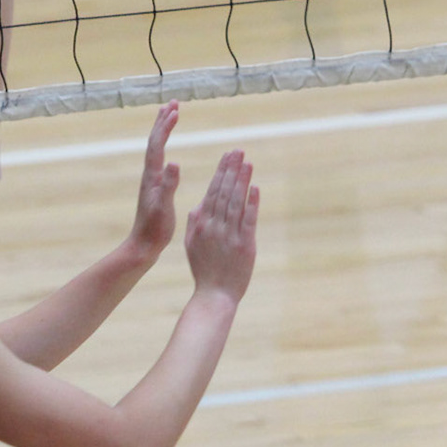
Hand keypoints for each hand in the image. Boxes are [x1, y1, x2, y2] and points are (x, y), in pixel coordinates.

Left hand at [128, 101, 181, 260]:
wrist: (143, 245)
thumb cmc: (154, 229)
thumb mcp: (163, 207)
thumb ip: (168, 185)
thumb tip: (174, 162)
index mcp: (152, 177)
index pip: (157, 145)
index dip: (165, 127)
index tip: (175, 110)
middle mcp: (150, 175)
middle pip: (155, 141)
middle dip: (163, 121)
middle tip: (173, 103)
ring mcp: (152, 181)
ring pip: (156, 149)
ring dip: (163, 131)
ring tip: (171, 117)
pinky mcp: (155, 187)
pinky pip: (160, 159)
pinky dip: (165, 147)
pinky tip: (169, 152)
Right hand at [185, 150, 258, 301]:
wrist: (214, 295)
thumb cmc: (204, 270)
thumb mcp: (192, 245)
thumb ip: (195, 223)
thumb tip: (199, 205)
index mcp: (202, 224)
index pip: (212, 192)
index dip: (220, 172)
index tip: (227, 156)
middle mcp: (214, 226)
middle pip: (223, 192)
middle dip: (231, 170)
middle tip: (238, 151)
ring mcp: (229, 235)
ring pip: (236, 202)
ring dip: (242, 181)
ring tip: (247, 163)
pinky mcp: (244, 245)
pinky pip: (248, 220)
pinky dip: (251, 203)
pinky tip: (254, 188)